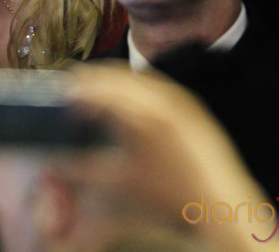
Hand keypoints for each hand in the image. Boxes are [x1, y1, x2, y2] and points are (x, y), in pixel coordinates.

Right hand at [50, 64, 278, 250]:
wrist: (221, 202)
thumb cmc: (170, 196)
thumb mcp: (123, 181)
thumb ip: (85, 167)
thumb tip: (56, 160)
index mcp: (140, 114)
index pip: (97, 89)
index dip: (74, 89)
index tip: (58, 96)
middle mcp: (160, 97)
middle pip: (115, 75)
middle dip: (90, 79)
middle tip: (70, 89)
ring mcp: (178, 96)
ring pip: (134, 76)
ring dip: (110, 80)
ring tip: (92, 92)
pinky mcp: (189, 102)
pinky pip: (153, 83)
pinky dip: (132, 85)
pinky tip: (123, 100)